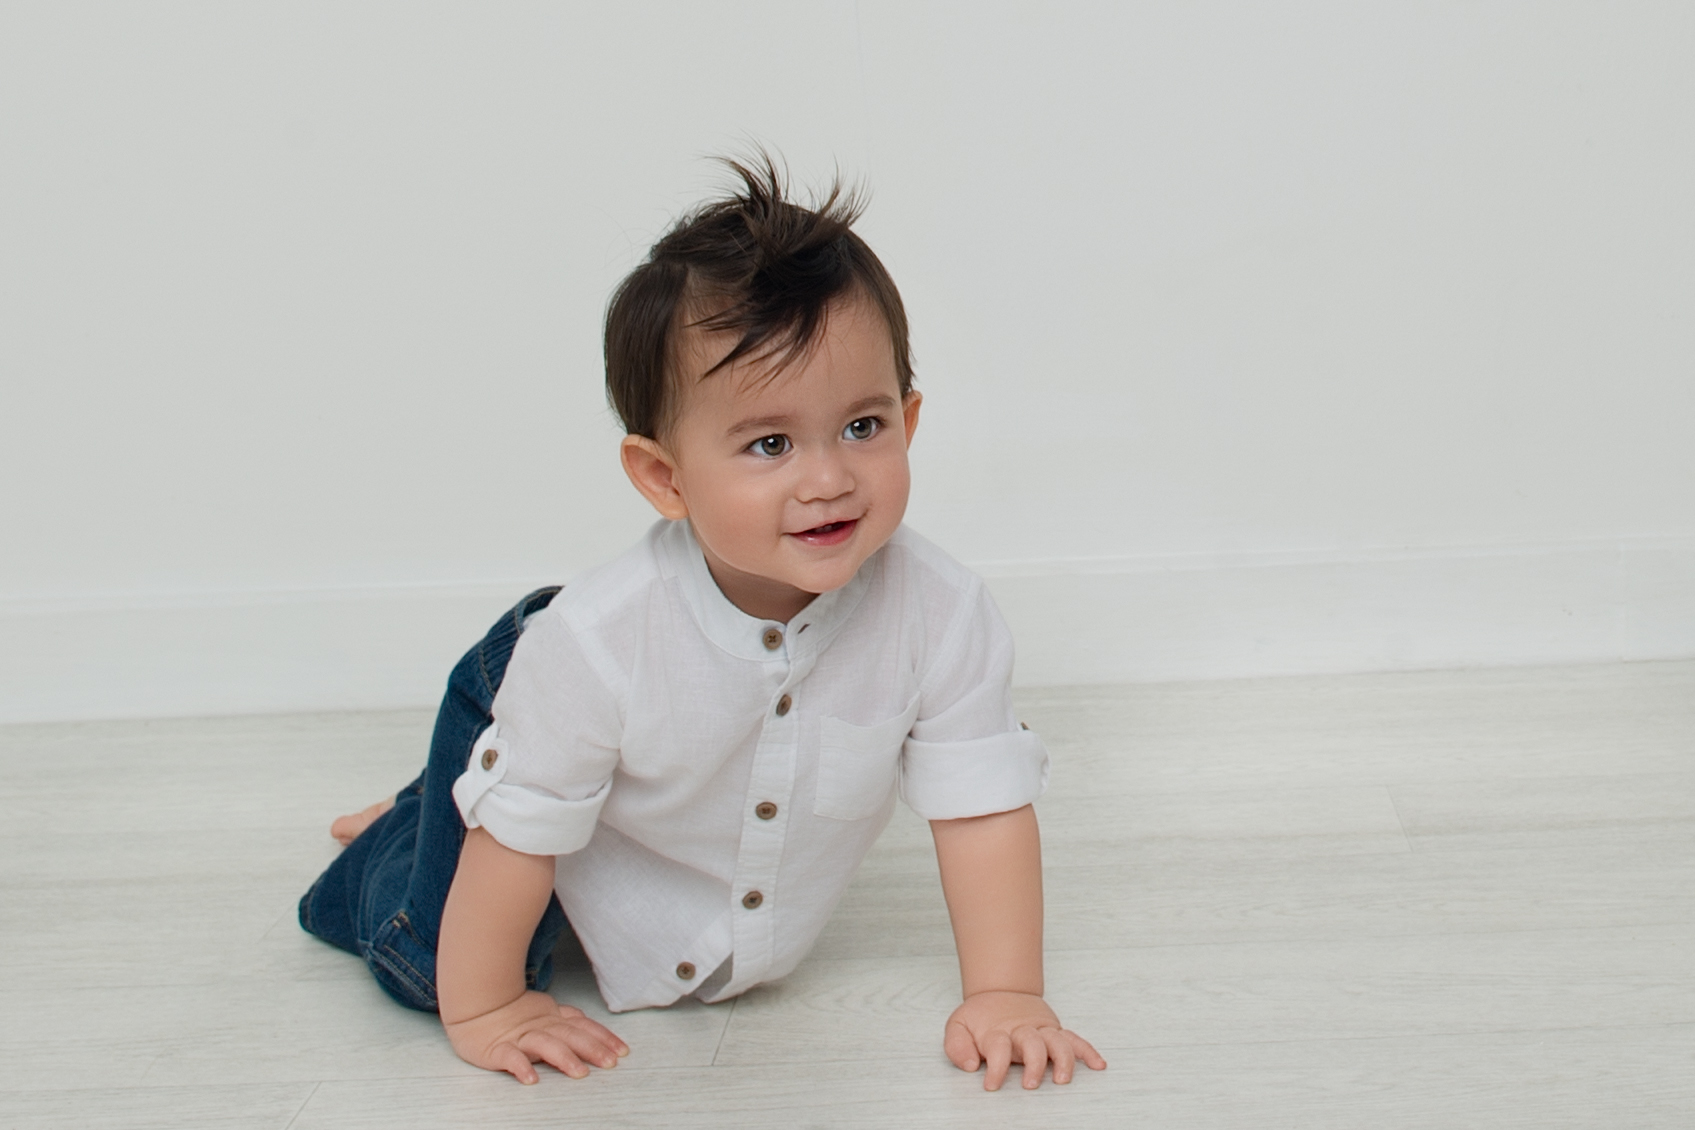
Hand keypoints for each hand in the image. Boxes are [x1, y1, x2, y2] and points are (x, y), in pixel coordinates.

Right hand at [443, 989, 628, 1083]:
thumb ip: (568, 1019)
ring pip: (545, 1045)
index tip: (622, 1051)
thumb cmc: (513, 1013)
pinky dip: (521, 1067)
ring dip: (564, 1058)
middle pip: (570, 1035)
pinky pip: (510, 1058)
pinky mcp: (498, 1049)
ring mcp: (520, 1037)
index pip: (583, 1026)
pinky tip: (531, 1079)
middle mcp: (541, 1026)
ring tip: (579, 1073)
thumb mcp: (546, 1011)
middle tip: (610, 1063)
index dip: (603, 1037)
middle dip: (592, 1048)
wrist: (475, 1006)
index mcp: (553, 1018)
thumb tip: (592, 1026)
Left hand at [943, 990, 1105, 1090]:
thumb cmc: (980, 1016)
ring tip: (1062, 1079)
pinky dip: (1088, 1051)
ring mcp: (1041, 1030)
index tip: (991, 1085)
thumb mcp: (958, 1026)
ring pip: (1058, 1041)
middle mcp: (1022, 1030)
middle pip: (1033, 1043)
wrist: (1000, 991)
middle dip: (1034, 1064)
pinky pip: (1075, 1040)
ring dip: (1063, 1060)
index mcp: (998, 1031)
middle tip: (1030, 1084)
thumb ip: (957, 1046)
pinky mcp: (1054, 1031)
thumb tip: (970, 1065)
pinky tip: (1098, 1065)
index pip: (998, 1047)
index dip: (995, 1068)